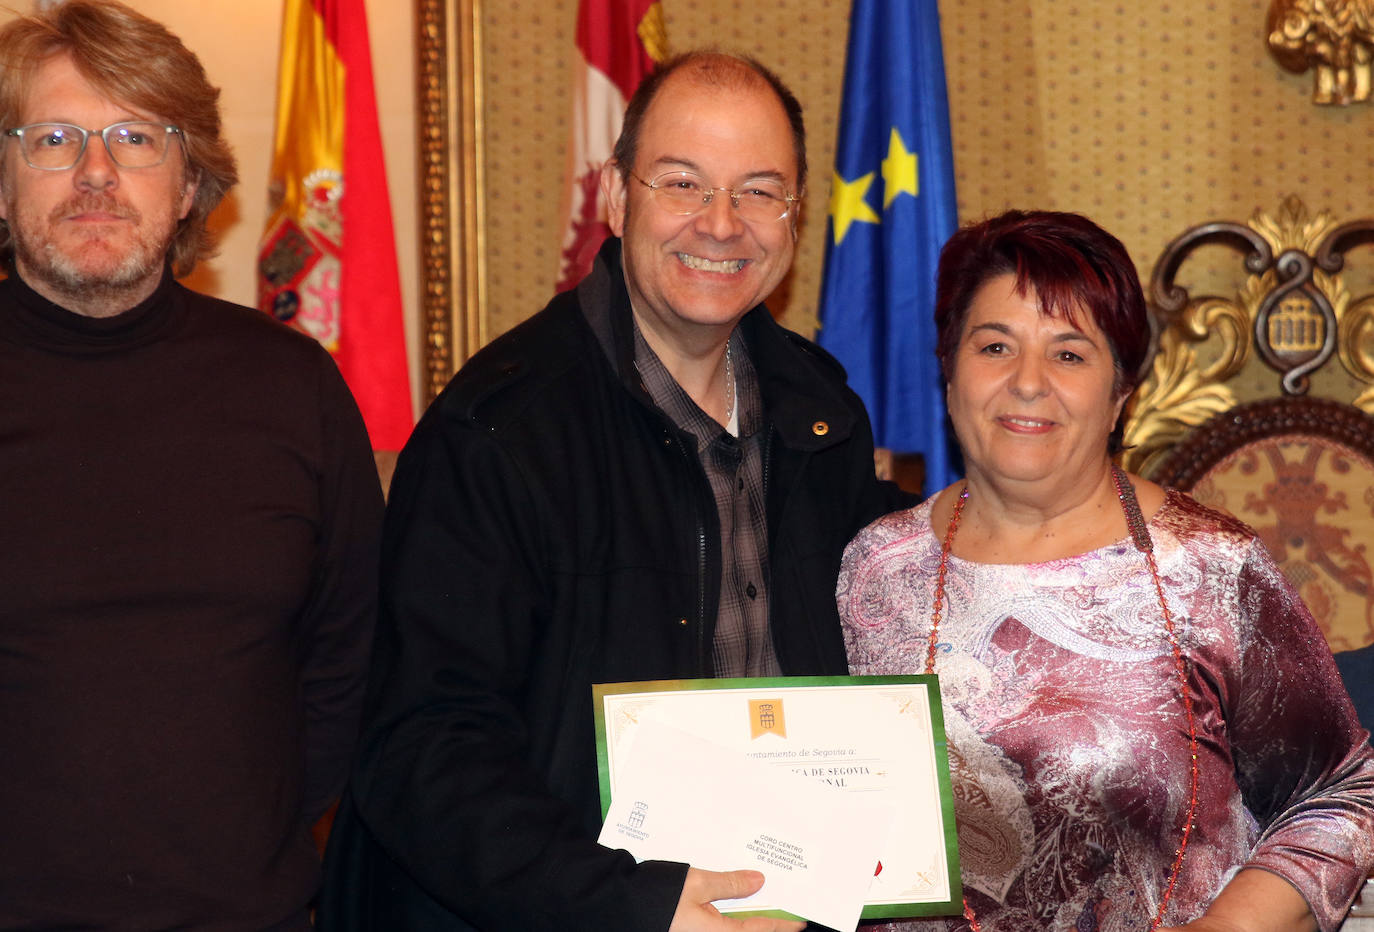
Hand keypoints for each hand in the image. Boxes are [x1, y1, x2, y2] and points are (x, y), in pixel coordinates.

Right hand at [668, 867, 806, 931]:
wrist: (620, 906)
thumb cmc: (656, 897)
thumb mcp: (697, 883)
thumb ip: (730, 884)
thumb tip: (758, 882)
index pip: (759, 930)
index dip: (781, 925)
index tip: (798, 922)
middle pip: (744, 931)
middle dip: (762, 921)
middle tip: (781, 910)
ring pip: (729, 928)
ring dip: (742, 918)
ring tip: (755, 901)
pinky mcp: (687, 930)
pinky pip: (715, 925)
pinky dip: (725, 916)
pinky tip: (728, 902)